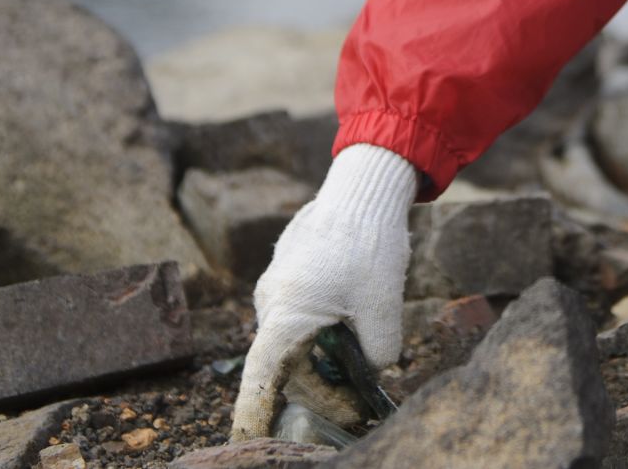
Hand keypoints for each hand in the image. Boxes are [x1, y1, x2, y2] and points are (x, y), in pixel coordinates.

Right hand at [228, 142, 418, 441]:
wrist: (364, 188)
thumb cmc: (369, 245)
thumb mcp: (382, 309)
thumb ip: (377, 353)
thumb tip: (376, 369)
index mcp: (283, 313)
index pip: (259, 376)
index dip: (252, 412)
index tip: (244, 439)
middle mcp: (270, 300)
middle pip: (285, 361)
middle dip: (315, 387)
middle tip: (353, 404)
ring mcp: (278, 283)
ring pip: (297, 335)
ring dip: (323, 355)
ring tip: (362, 361)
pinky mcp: (292, 271)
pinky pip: (302, 311)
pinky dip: (324, 327)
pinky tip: (357, 321)